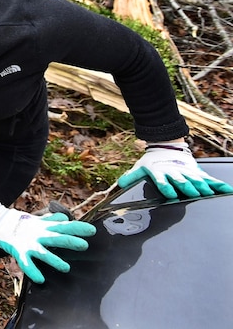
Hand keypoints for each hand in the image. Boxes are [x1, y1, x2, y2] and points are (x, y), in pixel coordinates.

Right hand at [0, 198, 95, 283]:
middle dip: (69, 241)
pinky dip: (32, 271)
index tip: (92, 230)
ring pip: (43, 253)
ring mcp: (29, 244)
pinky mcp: (19, 251)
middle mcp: (38, 235)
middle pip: (56, 238)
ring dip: (54, 260)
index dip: (78, 228)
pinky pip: (26, 263)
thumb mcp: (37, 220)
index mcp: (44, 227)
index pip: (64, 226)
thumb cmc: (21, 223)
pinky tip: (40, 279)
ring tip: (65, 268)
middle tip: (83, 245)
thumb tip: (65, 217)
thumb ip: (51, 221)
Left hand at [117, 142, 232, 198]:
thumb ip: (131, 176)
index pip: (162, 181)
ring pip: (196, 180)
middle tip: (193, 193)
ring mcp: (187, 172)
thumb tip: (119, 184)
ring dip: (202, 186)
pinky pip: (209, 179)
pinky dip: (218, 185)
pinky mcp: (197, 172)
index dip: (166, 187)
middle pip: (182, 181)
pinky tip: (227, 190)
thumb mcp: (141, 167)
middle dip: (187, 187)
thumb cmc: (153, 161)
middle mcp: (175, 173)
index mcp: (161, 173)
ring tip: (207, 192)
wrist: (166, 146)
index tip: (169, 194)